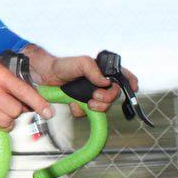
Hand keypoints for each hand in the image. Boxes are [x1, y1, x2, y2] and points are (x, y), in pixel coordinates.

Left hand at [23, 45, 138, 116]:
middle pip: (115, 95)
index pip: (123, 76)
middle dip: (107, 98)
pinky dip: (81, 111)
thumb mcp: (81, 63)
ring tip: (87, 102)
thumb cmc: (63, 66)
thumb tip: (105, 82)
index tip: (133, 89)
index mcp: (103, 71)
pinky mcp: (82, 105)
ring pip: (104, 107)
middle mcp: (99, 84)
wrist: (44, 77)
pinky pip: (88, 114)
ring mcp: (91, 95)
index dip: (131, 83)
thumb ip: (94, 70)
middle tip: (95, 96)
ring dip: (97, 107)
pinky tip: (74, 104)